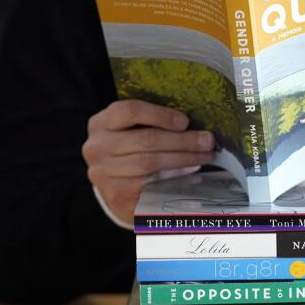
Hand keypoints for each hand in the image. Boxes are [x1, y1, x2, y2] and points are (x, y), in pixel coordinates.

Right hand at [82, 99, 214, 224]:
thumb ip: (153, 125)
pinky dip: (174, 176)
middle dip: (182, 140)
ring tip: (205, 156)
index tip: (185, 122)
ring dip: (183, 158)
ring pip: (150, 162)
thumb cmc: (130, 154)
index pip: (128, 111)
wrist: (116, 191)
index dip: (160, 115)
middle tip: (207, 141)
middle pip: (146, 139)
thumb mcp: (132, 133)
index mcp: (100, 123)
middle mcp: (96, 147)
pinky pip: (150, 182)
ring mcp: (103, 172)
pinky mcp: (116, 194)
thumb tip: (194, 124)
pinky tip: (190, 171)